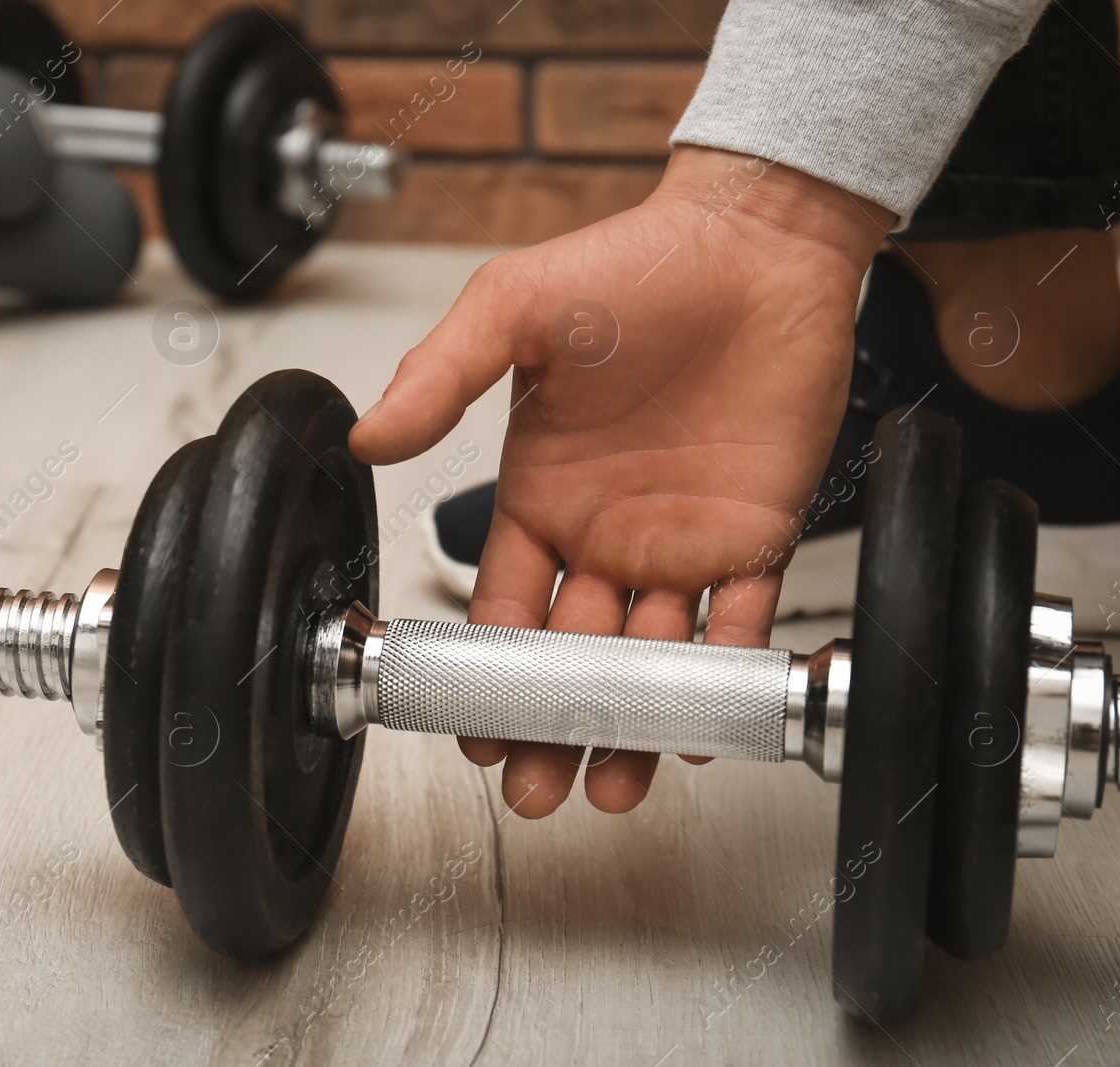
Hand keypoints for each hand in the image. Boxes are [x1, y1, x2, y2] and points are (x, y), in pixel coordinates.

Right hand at [349, 146, 893, 817]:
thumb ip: (440, 377)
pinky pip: (736, 624)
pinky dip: (721, 678)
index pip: (504, 604)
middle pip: (572, 653)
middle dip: (550, 723)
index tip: (469, 728)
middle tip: (532, 789)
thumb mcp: (512, 312)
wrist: (753, 242)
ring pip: (651, 656)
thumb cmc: (633, 266)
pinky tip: (698, 727)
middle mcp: (605, 530)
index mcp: (541, 492)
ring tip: (610, 788)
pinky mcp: (755, 534)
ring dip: (631, 723)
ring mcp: (680, 538)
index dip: (487, 672)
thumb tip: (364, 438)